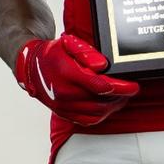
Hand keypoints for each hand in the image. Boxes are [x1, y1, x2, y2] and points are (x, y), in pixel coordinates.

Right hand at [13, 34, 137, 125]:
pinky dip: (102, 114)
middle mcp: (64, 93)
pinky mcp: (64, 114)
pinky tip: (107, 105)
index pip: (100, 86)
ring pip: (98, 112)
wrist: (30, 68)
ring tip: (121, 97)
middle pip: (102, 101)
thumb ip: (85, 52)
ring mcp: (64, 106)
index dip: (121, 87)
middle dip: (121, 96)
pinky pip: (89, 120)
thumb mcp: (67, 43)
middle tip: (130, 89)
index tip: (133, 85)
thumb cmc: (51, 54)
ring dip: (113, 106)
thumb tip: (102, 65)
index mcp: (67, 74)